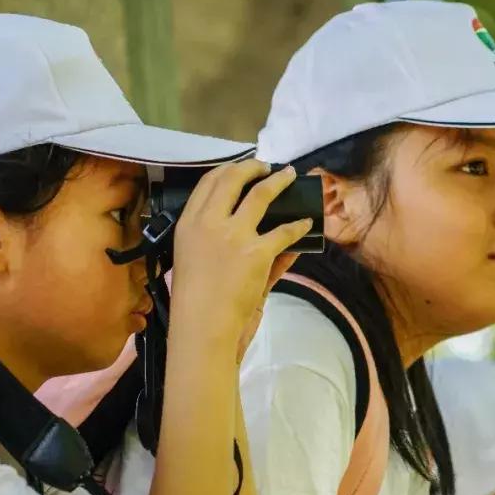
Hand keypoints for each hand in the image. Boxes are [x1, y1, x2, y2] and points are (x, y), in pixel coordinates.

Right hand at [170, 161, 312, 353]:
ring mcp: (233, 236)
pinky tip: (307, 224)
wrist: (202, 328)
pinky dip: (298, 226)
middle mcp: (208, 223)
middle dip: (252, 167)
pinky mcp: (256, 252)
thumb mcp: (197, 263)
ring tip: (289, 176)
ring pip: (260, 194)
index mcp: (188, 225)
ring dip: (278, 182)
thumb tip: (250, 228)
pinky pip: (284, 231)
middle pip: (232, 180)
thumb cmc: (195, 302)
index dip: (227, 170)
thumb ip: (219, 244)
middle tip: (266, 166)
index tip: (240, 167)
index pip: (208, 183)